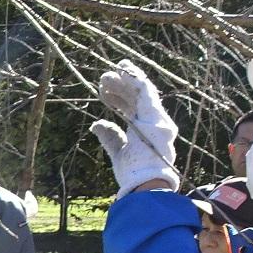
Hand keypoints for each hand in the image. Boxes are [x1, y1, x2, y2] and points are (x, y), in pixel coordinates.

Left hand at [94, 61, 180, 198]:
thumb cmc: (134, 173)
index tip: (105, 91)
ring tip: (106, 76)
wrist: (145, 182)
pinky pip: (144, 89)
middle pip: (136, 98)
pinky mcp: (154, 113)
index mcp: (147, 131)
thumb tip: (96, 125)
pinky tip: (122, 70)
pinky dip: (134, 77)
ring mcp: (156, 117)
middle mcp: (155, 122)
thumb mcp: (118, 152)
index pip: (133, 108)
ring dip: (124, 80)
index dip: (119, 98)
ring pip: (140, 90)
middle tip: (104, 79)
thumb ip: (110, 137)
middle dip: (120, 86)